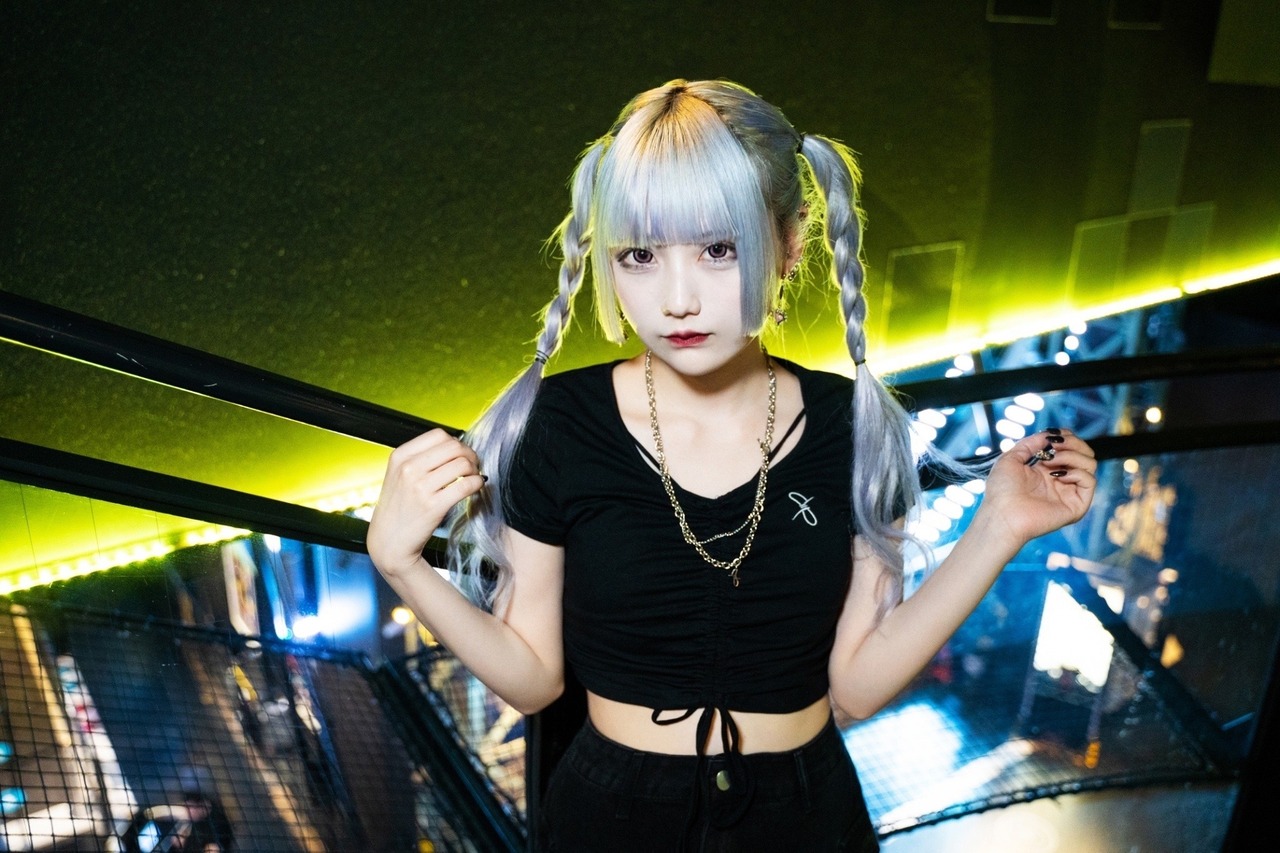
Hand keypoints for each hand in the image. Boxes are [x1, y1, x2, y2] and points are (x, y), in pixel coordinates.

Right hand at [367, 429, 485, 576]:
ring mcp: (420, 487)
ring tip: (473, 478)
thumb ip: (420, 459)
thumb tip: (455, 446)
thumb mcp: (398, 475)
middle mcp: (408, 468)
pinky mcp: (434, 506)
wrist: (388, 543)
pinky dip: (477, 483)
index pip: (438, 435)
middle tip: (473, 465)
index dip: (456, 442)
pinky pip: (466, 485)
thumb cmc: (397, 509)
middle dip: (469, 454)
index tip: (461, 453)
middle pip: (453, 446)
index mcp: (400, 456)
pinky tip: (475, 487)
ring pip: (463, 464)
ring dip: (474, 469)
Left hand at [978, 428, 1096, 545]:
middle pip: (1084, 453)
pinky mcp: (1077, 505)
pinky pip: (1090, 481)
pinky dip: (1077, 472)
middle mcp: (1060, 480)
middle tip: (1054, 445)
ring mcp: (1069, 493)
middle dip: (1073, 443)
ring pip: (1090, 464)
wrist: (1002, 514)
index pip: (1070, 448)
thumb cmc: (1001, 490)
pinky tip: (1058, 475)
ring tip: (1050, 461)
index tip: (1053, 435)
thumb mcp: (1011, 458)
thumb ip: (1031, 443)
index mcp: (1046, 470)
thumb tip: (1050, 434)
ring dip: (1071, 455)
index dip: (1066, 437)